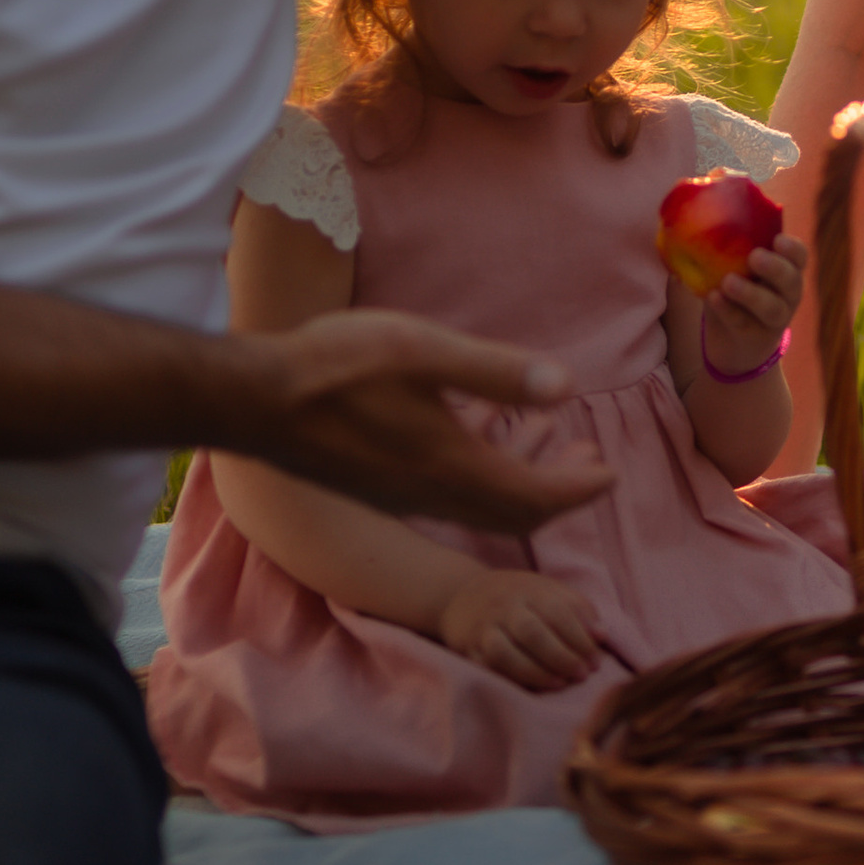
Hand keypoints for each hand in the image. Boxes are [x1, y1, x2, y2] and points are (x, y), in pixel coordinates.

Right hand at [251, 307, 611, 532]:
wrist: (253, 401)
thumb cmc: (335, 366)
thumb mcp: (423, 351)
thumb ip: (496, 370)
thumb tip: (568, 387)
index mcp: (452, 466)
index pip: (536, 496)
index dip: (580, 488)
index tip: (610, 471)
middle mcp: (431, 494)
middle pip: (514, 513)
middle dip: (559, 494)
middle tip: (592, 468)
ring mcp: (400, 497)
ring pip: (480, 509)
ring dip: (522, 488)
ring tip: (547, 452)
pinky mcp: (376, 488)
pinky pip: (449, 499)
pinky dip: (482, 482)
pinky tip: (474, 442)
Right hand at [438, 566, 601, 690]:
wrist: (466, 595)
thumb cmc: (521, 598)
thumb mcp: (550, 591)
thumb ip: (579, 610)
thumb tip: (602, 635)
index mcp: (530, 590)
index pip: (557, 611)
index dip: (579, 637)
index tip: (596, 660)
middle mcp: (504, 607)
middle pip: (531, 631)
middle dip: (560, 656)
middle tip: (582, 674)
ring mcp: (485, 628)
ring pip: (504, 652)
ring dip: (535, 671)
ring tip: (561, 683)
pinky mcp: (470, 649)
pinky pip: (489, 668)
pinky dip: (514, 679)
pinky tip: (537, 686)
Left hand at [697, 229, 805, 379]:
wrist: (732, 343)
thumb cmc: (733, 293)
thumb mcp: (734, 269)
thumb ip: (725, 249)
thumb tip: (688, 221)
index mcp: (786, 271)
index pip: (799, 257)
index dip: (792, 249)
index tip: (776, 239)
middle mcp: (787, 296)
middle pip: (791, 281)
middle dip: (775, 268)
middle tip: (754, 257)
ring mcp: (775, 320)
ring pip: (772, 307)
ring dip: (751, 293)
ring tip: (728, 281)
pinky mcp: (756, 338)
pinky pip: (744, 323)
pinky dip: (728, 310)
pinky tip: (714, 298)